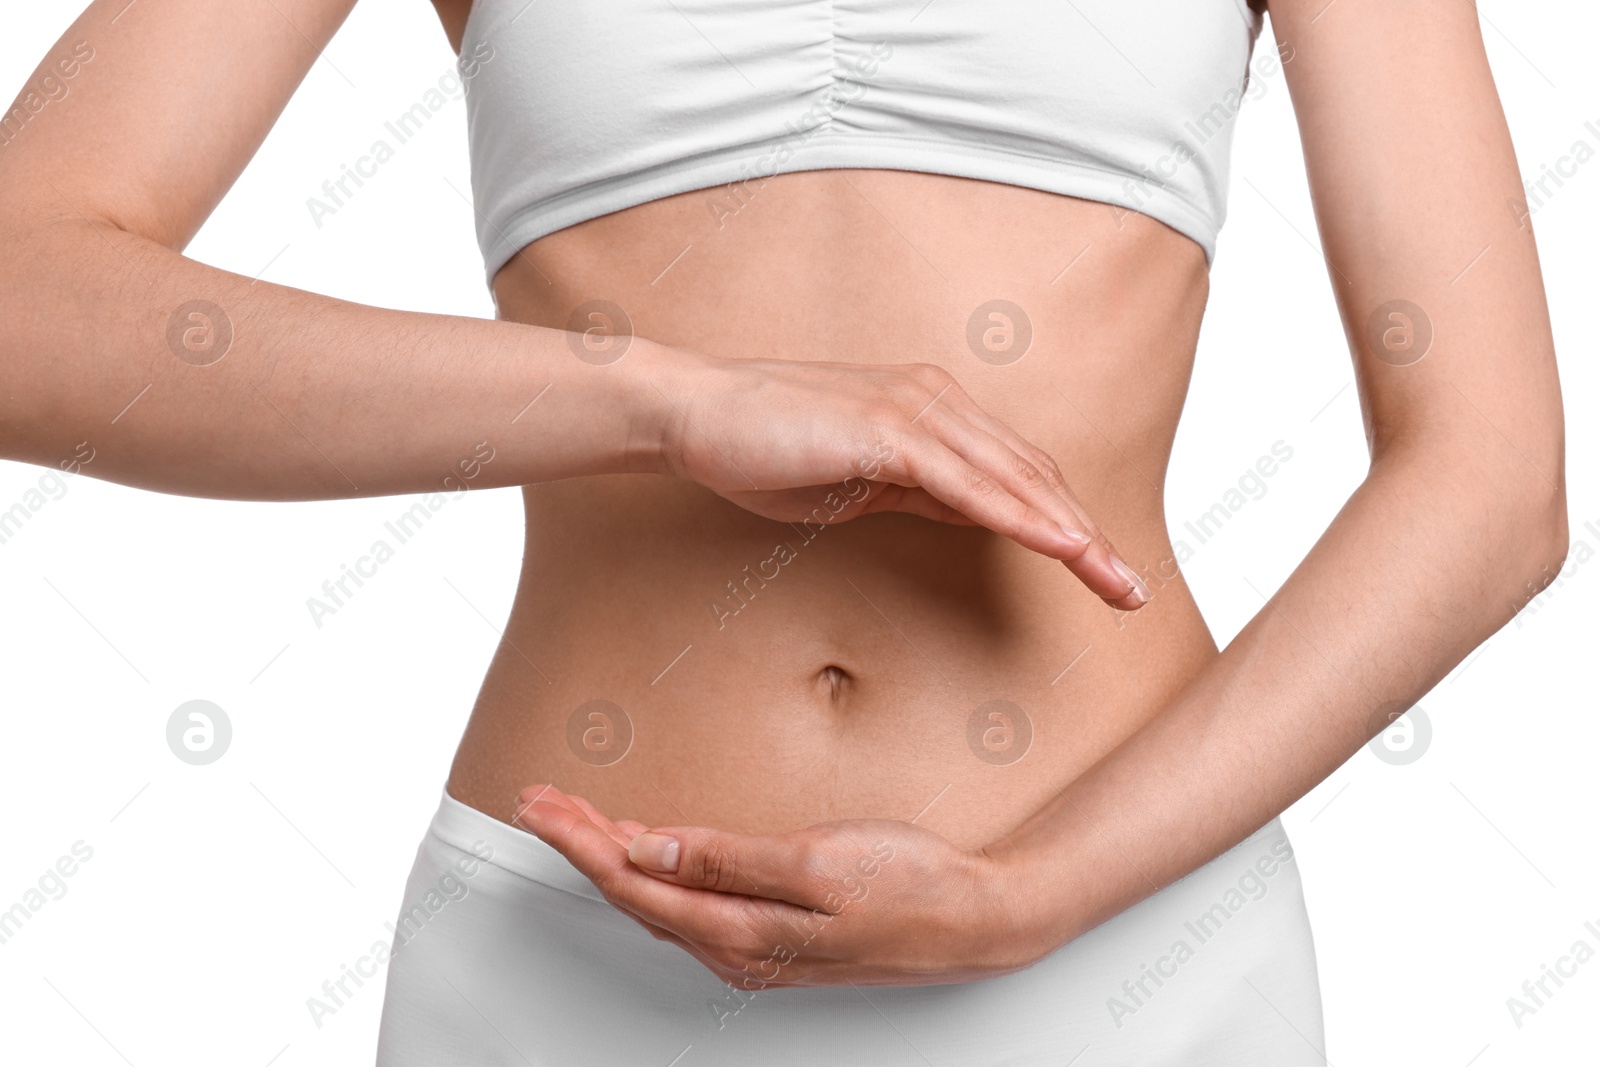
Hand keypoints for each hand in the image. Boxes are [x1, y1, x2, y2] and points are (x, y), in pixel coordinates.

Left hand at [512, 785, 1051, 987]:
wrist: (972, 921)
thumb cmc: (908, 887)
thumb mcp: (818, 862)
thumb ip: (729, 859)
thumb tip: (651, 850)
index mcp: (737, 931)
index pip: (631, 882)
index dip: (579, 840)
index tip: (541, 803)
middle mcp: (733, 948)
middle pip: (632, 893)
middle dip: (579, 843)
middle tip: (539, 800)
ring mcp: (750, 946)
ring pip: (656, 899)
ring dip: (610, 855)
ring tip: (574, 816)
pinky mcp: (770, 934)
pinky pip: (688, 903)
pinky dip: (652, 870)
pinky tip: (645, 846)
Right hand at [649, 349, 1148, 608]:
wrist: (696, 412)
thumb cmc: (765, 446)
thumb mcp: (858, 481)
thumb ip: (918, 490)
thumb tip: (971, 511)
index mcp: (932, 410)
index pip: (1016, 471)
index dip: (1064, 520)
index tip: (1099, 569)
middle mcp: (936, 400)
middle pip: (1033, 474)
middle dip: (1088, 534)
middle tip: (1131, 589)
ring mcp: (914, 410)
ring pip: (1014, 478)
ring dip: (1071, 532)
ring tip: (1113, 578)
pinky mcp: (888, 430)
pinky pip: (969, 483)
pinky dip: (1019, 516)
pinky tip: (1058, 546)